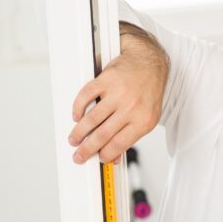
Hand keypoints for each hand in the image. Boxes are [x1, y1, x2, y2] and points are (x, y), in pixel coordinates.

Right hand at [69, 26, 167, 164]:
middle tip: (79, 155)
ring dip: (79, 132)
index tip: (97, 158)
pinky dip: (78, 108)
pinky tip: (77, 116)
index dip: (105, 154)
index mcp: (144, 121)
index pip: (119, 144)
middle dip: (87, 149)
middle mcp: (131, 107)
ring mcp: (118, 93)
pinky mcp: (107, 79)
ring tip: (74, 139)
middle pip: (103, 134)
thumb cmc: (149, 91)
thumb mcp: (147, 118)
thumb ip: (131, 136)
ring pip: (92, 118)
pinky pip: (86, 96)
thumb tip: (114, 157)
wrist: (149, 63)